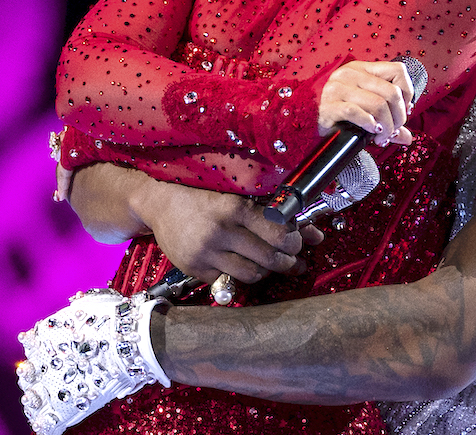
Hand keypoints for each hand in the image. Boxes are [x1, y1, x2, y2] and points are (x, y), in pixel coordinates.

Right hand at [135, 177, 322, 283]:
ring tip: (267, 263)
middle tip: (291, 259)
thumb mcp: (239, 198)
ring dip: (265, 271)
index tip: (296, 242)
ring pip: (251, 275)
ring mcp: (206, 252)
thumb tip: (314, 235)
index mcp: (234, 207)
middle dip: (287, 262)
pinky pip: (228, 280)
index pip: (277, 233)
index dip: (294, 242)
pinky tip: (239, 263)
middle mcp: (220, 231)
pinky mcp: (195, 268)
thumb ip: (276, 216)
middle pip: (268, 258)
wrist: (161, 201)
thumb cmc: (204, 195)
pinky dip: (238, 274)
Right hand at [318, 60, 416, 146]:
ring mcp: (337, 88)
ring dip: (386, 127)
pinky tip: (371, 133)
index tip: (404, 111)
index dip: (408, 92)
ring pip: (379, 105)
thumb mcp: (368, 112)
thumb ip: (389, 121)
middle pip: (392, 92)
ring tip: (381, 138)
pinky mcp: (329, 105)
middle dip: (399, 117)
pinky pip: (356, 112)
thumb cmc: (342, 118)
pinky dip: (369, 125)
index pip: (398, 70)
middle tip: (393, 131)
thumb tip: (408, 138)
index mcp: (362, 69)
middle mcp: (349, 73)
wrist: (309, 126)